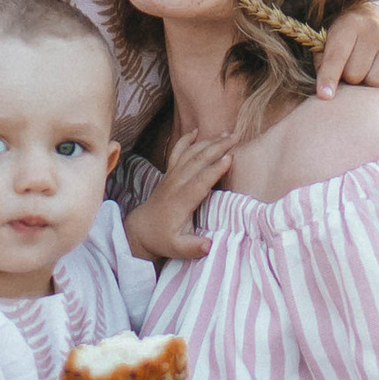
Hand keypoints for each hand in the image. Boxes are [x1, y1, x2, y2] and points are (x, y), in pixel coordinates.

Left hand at [127, 125, 236, 265]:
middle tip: (237, 137)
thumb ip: (193, 247)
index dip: (214, 170)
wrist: (142, 229)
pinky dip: (186, 140)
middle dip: (217, 147)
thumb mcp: (177, 249)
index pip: (199, 182)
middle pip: (198, 161)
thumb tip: (208, 245)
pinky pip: (177, 152)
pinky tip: (196, 130)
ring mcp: (171, 176)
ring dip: (209, 142)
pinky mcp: (169, 174)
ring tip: (228, 133)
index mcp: (181, 201)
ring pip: (190, 153)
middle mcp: (176, 184)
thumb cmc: (163, 239)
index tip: (229, 158)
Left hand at [316, 0, 378, 96]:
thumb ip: (323, 64)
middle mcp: (374, 29)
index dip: (329, 78)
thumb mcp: (327, 42)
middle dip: (349, 78)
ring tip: (365, 68)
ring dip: (367, 82)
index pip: (337, 57)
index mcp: (349, 24)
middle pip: (355, 75)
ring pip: (376, 81)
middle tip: (350, 67)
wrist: (371, 19)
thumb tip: (327, 93)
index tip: (324, 96)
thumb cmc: (343, 38)